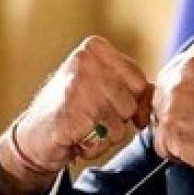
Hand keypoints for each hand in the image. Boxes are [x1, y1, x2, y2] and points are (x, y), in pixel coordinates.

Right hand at [0, 36, 150, 191]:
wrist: (34, 133)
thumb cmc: (73, 108)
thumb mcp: (104, 86)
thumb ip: (133, 86)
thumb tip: (158, 95)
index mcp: (95, 48)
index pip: (139, 81)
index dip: (131, 101)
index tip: (109, 104)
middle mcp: (84, 61)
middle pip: (130, 103)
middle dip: (117, 119)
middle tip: (91, 116)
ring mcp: (76, 86)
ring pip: (120, 124)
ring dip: (106, 135)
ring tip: (84, 126)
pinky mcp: (69, 113)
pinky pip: (103, 138)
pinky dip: (94, 146)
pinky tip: (76, 137)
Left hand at [151, 40, 193, 182]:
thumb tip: (172, 86)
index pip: (171, 76)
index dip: (185, 97)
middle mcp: (181, 72)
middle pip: (160, 96)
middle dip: (176, 113)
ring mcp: (173, 100)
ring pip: (159, 121)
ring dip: (176, 133)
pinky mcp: (170, 127)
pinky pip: (161, 144)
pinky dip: (176, 152)